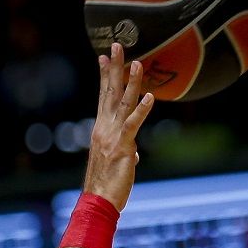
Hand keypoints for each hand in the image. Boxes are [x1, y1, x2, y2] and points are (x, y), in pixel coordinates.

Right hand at [80, 41, 155, 210]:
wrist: (97, 201)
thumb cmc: (106, 186)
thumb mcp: (117, 165)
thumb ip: (125, 153)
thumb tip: (134, 154)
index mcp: (101, 130)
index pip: (103, 96)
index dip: (105, 76)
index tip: (104, 56)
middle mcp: (104, 128)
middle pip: (110, 92)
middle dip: (114, 68)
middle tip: (118, 46)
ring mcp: (112, 136)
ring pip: (123, 103)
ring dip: (131, 82)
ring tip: (138, 62)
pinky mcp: (123, 146)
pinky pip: (133, 124)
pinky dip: (142, 110)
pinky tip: (150, 97)